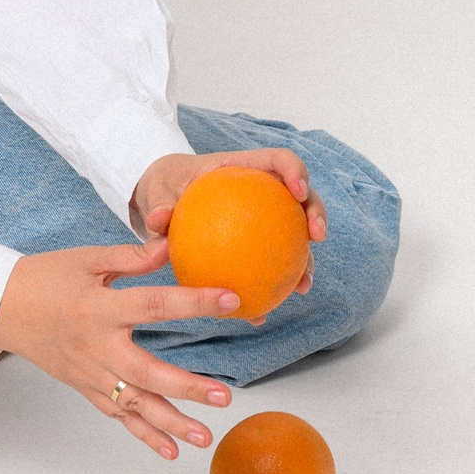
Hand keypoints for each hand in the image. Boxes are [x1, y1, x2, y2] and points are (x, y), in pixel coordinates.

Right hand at [0, 237, 239, 460]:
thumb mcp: (87, 258)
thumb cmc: (46, 278)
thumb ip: (131, 256)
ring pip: (133, 404)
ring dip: (170, 423)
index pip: (154, 305)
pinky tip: (171, 450)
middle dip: (186, 387)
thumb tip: (171, 246)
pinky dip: (143, 434)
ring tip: (203, 436)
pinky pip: (117, 415)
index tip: (230, 301)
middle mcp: (97, 346)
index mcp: (100, 308)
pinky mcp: (85, 388)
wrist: (2, 307)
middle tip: (223, 396)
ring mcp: (90, 373)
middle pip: (146, 372)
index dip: (193, 303)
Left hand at [128, 148, 325, 311]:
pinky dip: (266, 289)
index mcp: (242, 167)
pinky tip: (260, 313)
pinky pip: (267, 266)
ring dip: (305, 261)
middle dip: (316, 214)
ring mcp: (263, 217)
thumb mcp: (157, 190)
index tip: (298, 191)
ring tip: (303, 286)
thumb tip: (159, 218)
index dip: (295, 170)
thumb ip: (160, 202)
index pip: (278, 160)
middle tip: (317, 236)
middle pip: (300, 197)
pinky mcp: (255, 244)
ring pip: (293, 237)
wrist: (162, 198)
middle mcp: (261, 190)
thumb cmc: (164, 186)